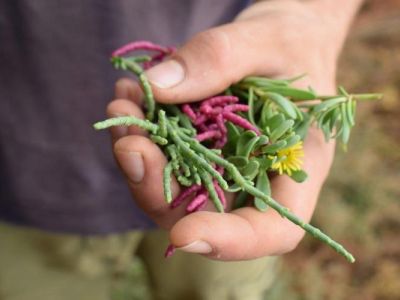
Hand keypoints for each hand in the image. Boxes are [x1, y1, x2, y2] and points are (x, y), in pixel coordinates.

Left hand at [107, 0, 358, 259]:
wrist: (283, 38)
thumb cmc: (293, 42)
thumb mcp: (268, 40)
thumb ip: (220, 58)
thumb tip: (157, 86)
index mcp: (295, 170)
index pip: (270, 230)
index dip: (228, 242)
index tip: (183, 234)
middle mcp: (255, 179)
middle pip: (203, 212)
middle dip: (157, 186)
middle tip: (128, 142)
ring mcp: (222, 167)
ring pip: (173, 187)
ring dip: (139, 156)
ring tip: (123, 104)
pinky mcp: (199, 149)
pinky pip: (164, 155)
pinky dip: (141, 133)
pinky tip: (130, 96)